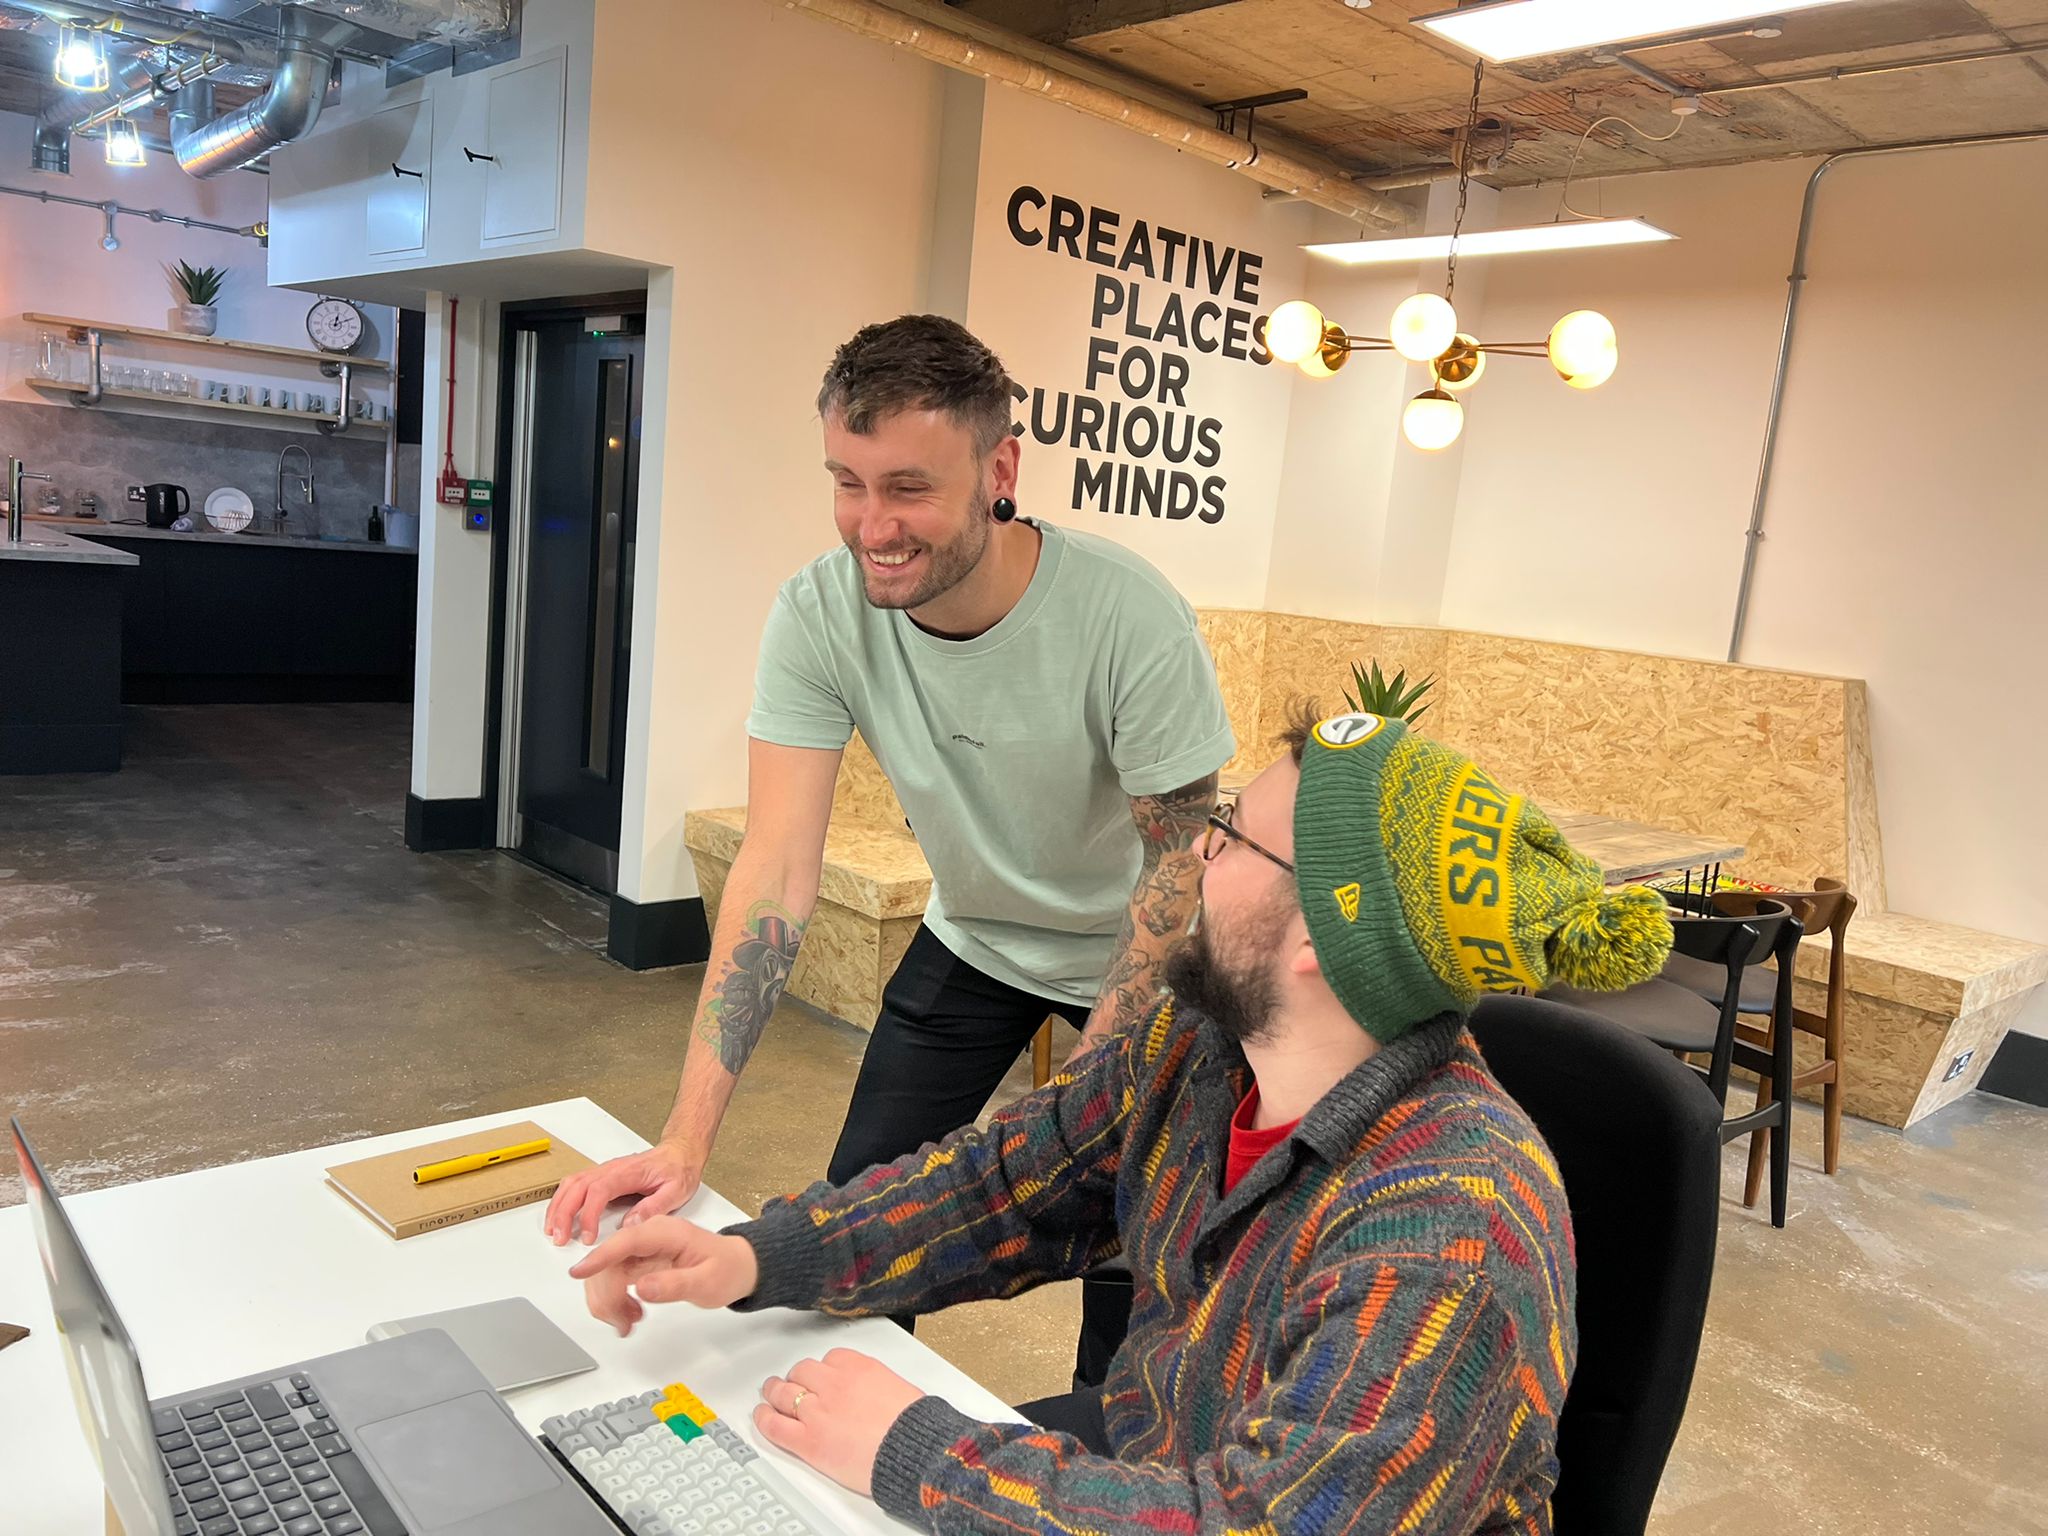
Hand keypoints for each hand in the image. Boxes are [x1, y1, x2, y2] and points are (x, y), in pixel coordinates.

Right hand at [545, 1141, 700, 1245]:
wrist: (679, 1153)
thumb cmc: (678, 1170)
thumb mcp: (676, 1190)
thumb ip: (654, 1207)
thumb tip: (630, 1224)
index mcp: (628, 1172)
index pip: (600, 1191)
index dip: (589, 1214)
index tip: (587, 1237)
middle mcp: (611, 1169)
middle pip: (577, 1187)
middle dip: (564, 1213)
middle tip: (559, 1239)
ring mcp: (604, 1171)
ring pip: (571, 1184)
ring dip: (558, 1206)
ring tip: (552, 1231)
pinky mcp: (601, 1176)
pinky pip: (574, 1184)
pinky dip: (561, 1200)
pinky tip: (558, 1216)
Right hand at [567, 1217, 758, 1335]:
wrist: (736, 1267)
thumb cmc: (726, 1269)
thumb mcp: (707, 1282)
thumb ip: (675, 1285)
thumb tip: (642, 1288)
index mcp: (666, 1232)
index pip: (625, 1241)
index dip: (600, 1257)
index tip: (579, 1273)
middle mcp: (649, 1235)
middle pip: (609, 1261)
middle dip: (607, 1295)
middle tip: (623, 1323)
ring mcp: (641, 1248)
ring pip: (605, 1272)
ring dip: (609, 1301)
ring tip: (630, 1321)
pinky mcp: (637, 1261)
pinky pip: (612, 1279)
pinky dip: (614, 1300)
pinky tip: (631, 1313)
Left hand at [755, 1349, 926, 1498]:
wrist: (912, 1451)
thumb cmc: (914, 1426)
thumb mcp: (899, 1390)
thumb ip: (877, 1387)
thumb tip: (874, 1396)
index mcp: (858, 1367)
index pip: (829, 1359)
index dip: (822, 1369)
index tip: (821, 1376)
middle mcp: (833, 1384)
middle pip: (802, 1372)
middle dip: (797, 1378)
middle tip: (793, 1383)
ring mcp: (817, 1412)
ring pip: (784, 1394)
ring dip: (775, 1393)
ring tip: (771, 1394)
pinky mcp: (808, 1441)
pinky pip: (775, 1426)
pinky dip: (764, 1419)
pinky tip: (762, 1416)